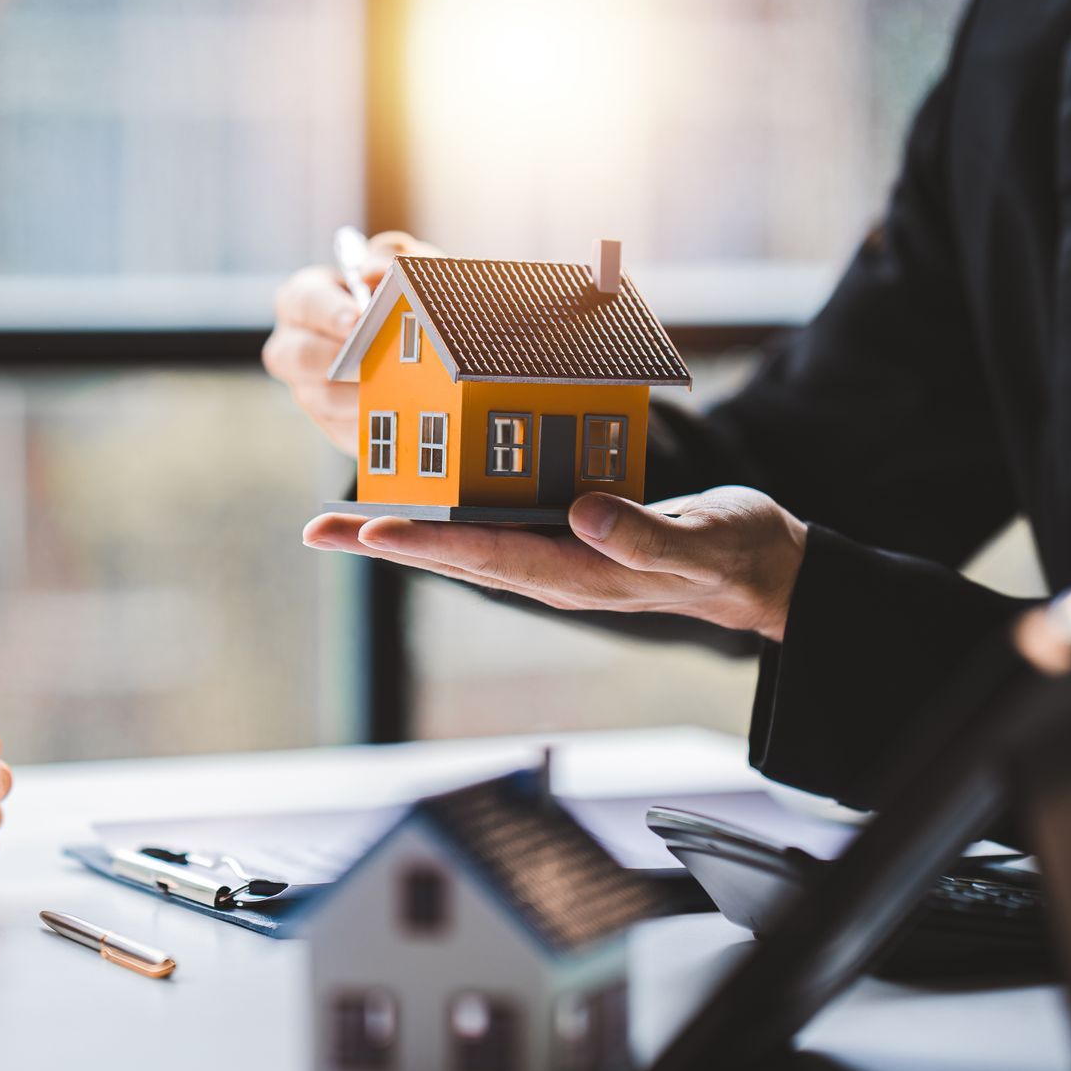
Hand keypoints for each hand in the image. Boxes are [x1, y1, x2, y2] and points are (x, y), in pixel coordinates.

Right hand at [261, 230, 443, 453]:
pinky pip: (341, 431)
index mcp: (303, 300)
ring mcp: (307, 387)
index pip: (302, 302)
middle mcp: (295, 345)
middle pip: (295, 356)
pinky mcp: (329, 423)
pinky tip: (399, 415)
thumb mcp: (400, 266)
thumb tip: (375, 271)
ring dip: (356, 396)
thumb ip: (390, 255)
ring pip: (318, 398)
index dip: (328, 312)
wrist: (416, 344)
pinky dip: (370, 424)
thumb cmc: (398, 298)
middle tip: (373, 360)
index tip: (358, 320)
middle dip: (335, 359)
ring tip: (394, 390)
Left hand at [305, 487, 809, 640]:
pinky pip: (488, 523)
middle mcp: (548, 570)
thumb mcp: (698, 543)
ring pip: (458, 542)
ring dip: (397, 532)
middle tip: (317, 532)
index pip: (487, 557)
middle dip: (382, 543)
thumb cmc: (729, 554)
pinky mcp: (557, 535)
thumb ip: (643, 535)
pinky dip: (442, 512)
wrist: (753, 566)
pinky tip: (411, 496)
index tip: (373, 530)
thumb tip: (582, 512)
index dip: (428, 542)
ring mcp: (548, 555)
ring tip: (336, 522)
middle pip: (449, 556)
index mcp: (576, 575)